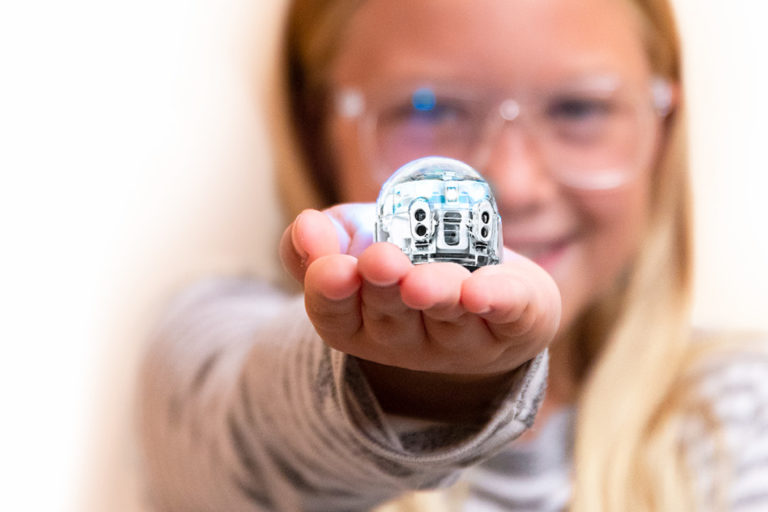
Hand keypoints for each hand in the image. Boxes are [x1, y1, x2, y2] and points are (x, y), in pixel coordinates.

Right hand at [280, 204, 560, 420]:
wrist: (485, 295)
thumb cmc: (408, 263)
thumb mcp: (356, 243)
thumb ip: (324, 235)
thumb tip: (306, 226)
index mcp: (360, 322)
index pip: (335, 314)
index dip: (329, 292)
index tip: (331, 268)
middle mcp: (406, 339)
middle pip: (390, 318)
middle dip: (384, 289)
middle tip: (380, 262)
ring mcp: (460, 337)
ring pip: (447, 317)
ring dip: (436, 296)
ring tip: (423, 281)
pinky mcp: (513, 322)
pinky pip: (508, 314)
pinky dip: (497, 301)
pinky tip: (481, 291)